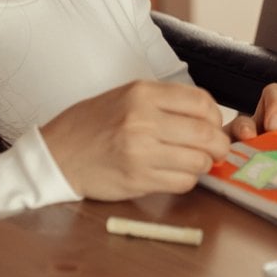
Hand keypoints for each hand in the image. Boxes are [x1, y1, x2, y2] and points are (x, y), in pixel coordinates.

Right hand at [39, 80, 230, 201]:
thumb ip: (165, 102)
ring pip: (197, 161)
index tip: (213, 125)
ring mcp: (140, 152)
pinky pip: (181, 183)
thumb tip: (207, 116)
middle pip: (205, 134)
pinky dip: (186, 180)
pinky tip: (176, 174)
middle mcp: (143, 120)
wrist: (57, 154)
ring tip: (194, 162)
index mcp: (142, 93)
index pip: (201, 102)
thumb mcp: (126, 96)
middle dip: (219, 145)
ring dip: (203, 164)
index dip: (216, 116)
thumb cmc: (92, 124)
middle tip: (217, 150)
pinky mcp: (138, 179)